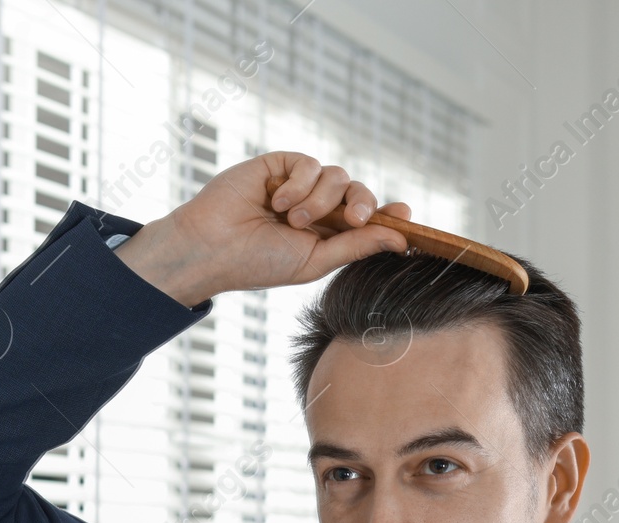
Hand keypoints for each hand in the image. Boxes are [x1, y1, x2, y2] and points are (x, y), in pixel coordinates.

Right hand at [112, 151, 412, 306]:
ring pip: (337, 176)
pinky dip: (300, 184)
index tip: (406, 215)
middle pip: (358, 192)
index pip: (368, 217)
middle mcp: (317, 207)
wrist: (213, 248)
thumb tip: (402, 238)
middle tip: (351, 219)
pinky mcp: (280, 166)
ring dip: (319, 200)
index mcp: (327, 234)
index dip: (388, 214)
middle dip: (361, 204)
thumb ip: (357, 246)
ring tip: (290, 220)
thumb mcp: (316, 260)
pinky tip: (277, 202)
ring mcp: (299, 185)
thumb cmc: (259, 263)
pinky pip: (310, 164)